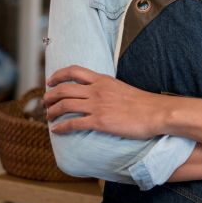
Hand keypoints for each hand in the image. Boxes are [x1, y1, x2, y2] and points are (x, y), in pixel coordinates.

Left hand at [44, 65, 166, 139]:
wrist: (156, 112)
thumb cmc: (143, 104)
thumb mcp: (122, 88)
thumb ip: (108, 89)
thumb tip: (99, 95)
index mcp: (103, 80)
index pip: (74, 71)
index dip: (58, 75)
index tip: (50, 81)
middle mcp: (97, 90)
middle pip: (64, 89)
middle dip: (50, 96)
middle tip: (45, 103)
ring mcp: (97, 105)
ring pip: (65, 105)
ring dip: (52, 111)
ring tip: (48, 117)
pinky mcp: (100, 121)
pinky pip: (73, 123)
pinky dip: (61, 127)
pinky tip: (56, 131)